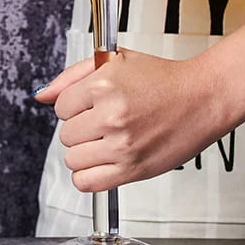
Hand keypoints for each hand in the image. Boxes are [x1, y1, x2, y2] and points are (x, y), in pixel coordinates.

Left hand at [34, 49, 227, 192]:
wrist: (202, 97)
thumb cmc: (163, 78)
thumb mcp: (116, 61)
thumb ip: (73, 76)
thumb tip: (41, 95)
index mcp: (104, 85)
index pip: (61, 107)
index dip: (75, 105)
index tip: (92, 103)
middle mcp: (111, 115)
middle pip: (66, 135)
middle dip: (81, 127)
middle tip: (104, 120)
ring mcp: (121, 145)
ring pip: (73, 160)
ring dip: (86, 151)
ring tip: (107, 139)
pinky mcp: (133, 169)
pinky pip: (87, 183)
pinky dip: (89, 175)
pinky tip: (105, 159)